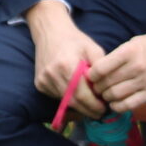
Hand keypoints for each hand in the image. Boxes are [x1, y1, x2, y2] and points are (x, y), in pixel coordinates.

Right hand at [26, 0, 107, 118]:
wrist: (50, 32)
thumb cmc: (75, 41)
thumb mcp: (93, 49)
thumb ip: (102, 68)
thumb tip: (107, 89)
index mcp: (67, 65)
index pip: (82, 95)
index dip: (94, 105)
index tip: (105, 108)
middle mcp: (52, 74)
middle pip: (73, 102)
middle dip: (88, 110)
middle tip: (100, 112)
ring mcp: (43, 80)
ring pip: (64, 102)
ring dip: (79, 105)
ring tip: (90, 103)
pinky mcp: (39, 83)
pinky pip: (56, 97)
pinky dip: (67, 98)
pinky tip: (75, 92)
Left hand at [90, 30, 145, 113]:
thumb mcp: (133, 43)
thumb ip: (117, 56)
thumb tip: (99, 70)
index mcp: (128, 51)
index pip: (101, 68)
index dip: (91, 75)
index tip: (90, 76)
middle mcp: (136, 67)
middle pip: (106, 83)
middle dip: (97, 87)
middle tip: (95, 87)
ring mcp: (145, 81)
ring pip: (115, 95)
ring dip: (106, 97)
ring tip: (104, 95)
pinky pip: (130, 104)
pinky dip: (118, 106)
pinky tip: (114, 104)